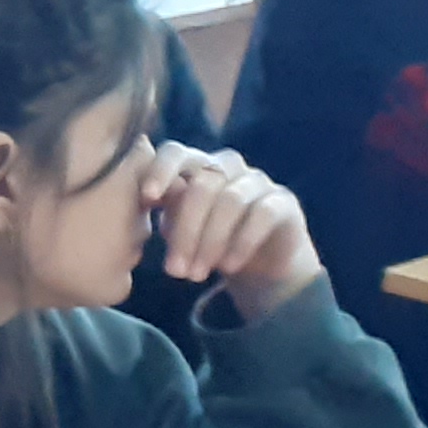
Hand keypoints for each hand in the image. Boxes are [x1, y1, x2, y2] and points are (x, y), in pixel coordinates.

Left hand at [144, 142, 319, 316]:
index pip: (175, 152)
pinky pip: (262, 214)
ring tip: (195, 275)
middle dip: (185, 231)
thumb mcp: (182, 228)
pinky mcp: (284, 202)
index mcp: (195, 165)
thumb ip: (167, 211)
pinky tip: (227, 267)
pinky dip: (241, 242)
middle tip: (174, 271)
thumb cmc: (209, 239)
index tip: (147, 198)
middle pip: (202, 185)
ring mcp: (258, 181)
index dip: (160, 170)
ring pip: (230, 201)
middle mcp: (227, 166)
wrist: (262, 263)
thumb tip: (143, 202)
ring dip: (210, 242)